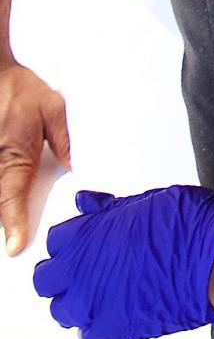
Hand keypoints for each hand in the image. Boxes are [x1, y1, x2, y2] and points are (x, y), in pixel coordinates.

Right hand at [0, 57, 70, 253]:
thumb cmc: (23, 90)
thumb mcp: (54, 110)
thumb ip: (66, 142)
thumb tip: (80, 170)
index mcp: (14, 154)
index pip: (13, 195)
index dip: (14, 223)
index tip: (14, 247)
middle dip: (3, 221)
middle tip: (11, 247)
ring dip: (0, 206)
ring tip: (9, 230)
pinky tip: (3, 205)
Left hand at [32, 184, 213, 338]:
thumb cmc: (194, 227)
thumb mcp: (149, 202)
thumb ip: (110, 208)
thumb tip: (86, 202)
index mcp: (88, 235)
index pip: (57, 241)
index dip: (74, 240)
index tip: (87, 242)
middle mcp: (82, 271)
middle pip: (47, 280)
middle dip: (63, 274)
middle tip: (88, 270)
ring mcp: (94, 303)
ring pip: (62, 311)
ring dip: (77, 302)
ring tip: (104, 293)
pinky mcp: (113, 329)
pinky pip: (89, 336)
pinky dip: (99, 327)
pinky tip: (119, 313)